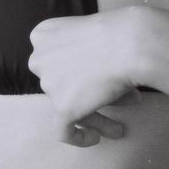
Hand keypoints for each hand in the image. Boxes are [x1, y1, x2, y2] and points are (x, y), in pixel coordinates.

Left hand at [28, 10, 142, 146]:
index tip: (94, 76)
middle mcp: (39, 59)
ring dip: (94, 116)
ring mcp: (49, 84)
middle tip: (110, 99)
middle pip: (62, 81)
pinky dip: (78, 138)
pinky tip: (95, 138)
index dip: (75, 69)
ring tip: (117, 128)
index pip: (55, 58)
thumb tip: (103, 77)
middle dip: (86, 92)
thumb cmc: (120, 31)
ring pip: (69, 105)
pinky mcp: (62, 107)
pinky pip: (64, 132)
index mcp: (43, 35)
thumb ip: (87, 51)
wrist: (129, 43)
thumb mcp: (93, 30)